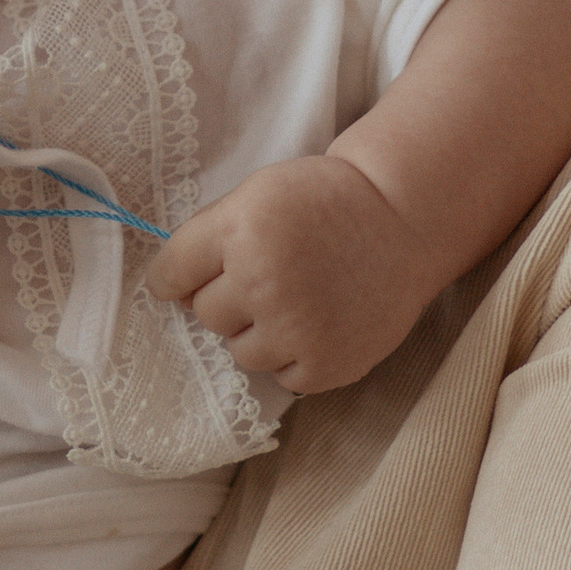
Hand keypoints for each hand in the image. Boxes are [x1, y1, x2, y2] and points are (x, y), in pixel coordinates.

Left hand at [149, 154, 427, 399]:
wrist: (402, 218)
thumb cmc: (324, 201)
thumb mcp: (259, 193)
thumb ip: (209, 235)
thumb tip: (168, 289)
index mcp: (240, 230)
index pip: (170, 274)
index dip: (172, 279)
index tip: (178, 282)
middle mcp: (262, 281)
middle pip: (204, 313)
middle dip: (227, 298)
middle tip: (267, 276)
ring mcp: (295, 328)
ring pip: (238, 351)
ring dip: (257, 331)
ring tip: (296, 300)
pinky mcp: (325, 364)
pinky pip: (280, 376)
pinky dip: (292, 355)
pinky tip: (317, 322)